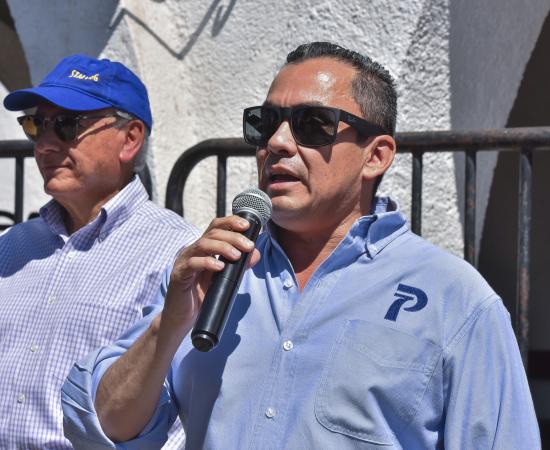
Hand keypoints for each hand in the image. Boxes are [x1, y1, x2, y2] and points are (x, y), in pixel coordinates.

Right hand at [162, 215, 260, 332]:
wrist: (183, 317)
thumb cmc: (203, 295)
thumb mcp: (225, 277)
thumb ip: (239, 265)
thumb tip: (256, 254)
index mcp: (204, 248)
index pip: (216, 227)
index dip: (231, 222)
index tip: (248, 226)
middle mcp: (194, 250)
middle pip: (213, 233)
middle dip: (233, 237)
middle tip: (249, 246)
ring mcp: (184, 261)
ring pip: (203, 244)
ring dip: (223, 247)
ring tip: (237, 256)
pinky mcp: (179, 274)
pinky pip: (192, 263)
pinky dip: (208, 263)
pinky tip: (220, 267)